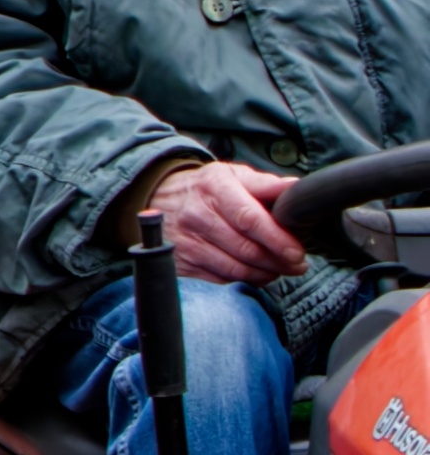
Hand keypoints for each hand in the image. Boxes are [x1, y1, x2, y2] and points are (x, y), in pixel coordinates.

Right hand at [147, 161, 304, 282]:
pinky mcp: (183, 261)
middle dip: (279, 261)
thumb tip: (296, 188)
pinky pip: (223, 278)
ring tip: (280, 268)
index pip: (249, 218)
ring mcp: (187, 241)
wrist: (157, 197)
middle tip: (297, 264)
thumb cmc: (206, 188)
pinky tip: (256, 271)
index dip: (277, 239)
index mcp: (214, 187)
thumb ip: (266, 184)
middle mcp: (197, 214)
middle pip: (246, 249)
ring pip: (237, 269)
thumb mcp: (232, 175)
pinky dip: (246, 279)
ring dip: (266, 273)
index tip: (297, 252)